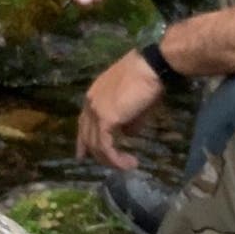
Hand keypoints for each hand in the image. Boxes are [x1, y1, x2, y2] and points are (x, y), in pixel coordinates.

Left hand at [76, 51, 162, 168]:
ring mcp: (95, 111)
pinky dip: (115, 158)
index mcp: (93, 96)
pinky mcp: (105, 119)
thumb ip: (129, 121)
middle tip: (113, 165)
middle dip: (97, 155)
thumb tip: (129, 133)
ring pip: (95, 145)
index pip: (84, 123)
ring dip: (111, 160)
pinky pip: (105, 146)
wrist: (150, 68)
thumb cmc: (147, 81)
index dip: (83, 141)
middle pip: (87, 136)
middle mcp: (89, 103)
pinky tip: (128, 163)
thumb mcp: (136, 105)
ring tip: (128, 165)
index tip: (84, 156)